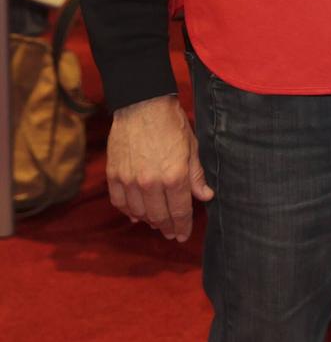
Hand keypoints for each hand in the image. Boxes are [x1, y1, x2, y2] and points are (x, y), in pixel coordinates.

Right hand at [106, 95, 212, 241]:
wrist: (142, 105)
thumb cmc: (172, 125)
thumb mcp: (192, 148)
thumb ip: (196, 176)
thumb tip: (206, 196)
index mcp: (174, 177)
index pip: (180, 211)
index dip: (182, 226)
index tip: (183, 235)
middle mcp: (151, 183)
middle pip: (159, 216)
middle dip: (166, 227)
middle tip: (171, 233)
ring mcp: (129, 180)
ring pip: (139, 212)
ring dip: (148, 220)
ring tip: (156, 223)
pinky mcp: (114, 175)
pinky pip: (119, 202)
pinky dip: (128, 211)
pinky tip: (135, 214)